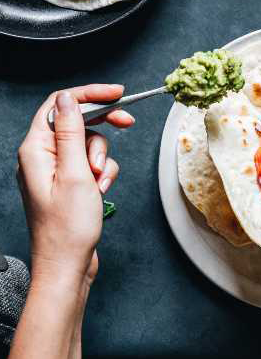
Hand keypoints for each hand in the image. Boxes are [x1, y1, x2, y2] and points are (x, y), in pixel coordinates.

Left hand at [17, 84, 133, 285]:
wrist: (68, 265)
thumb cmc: (67, 227)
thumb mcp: (75, 173)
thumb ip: (72, 132)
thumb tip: (68, 98)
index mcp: (36, 149)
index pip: (62, 105)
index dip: (90, 94)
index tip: (117, 93)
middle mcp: (43, 155)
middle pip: (78, 122)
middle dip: (103, 126)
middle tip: (127, 122)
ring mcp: (57, 169)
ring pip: (89, 144)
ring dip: (102, 159)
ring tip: (99, 182)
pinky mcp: (70, 181)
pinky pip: (92, 163)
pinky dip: (102, 173)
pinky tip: (100, 190)